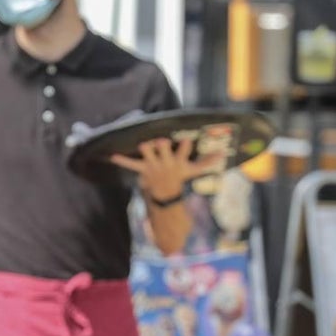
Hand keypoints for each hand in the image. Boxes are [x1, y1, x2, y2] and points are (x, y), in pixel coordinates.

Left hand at [109, 137, 225, 201]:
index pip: (183, 152)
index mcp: (178, 161)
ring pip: (147, 152)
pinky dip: (122, 160)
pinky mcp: (142, 169)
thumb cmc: (180, 178)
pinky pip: (131, 164)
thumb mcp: (194, 171)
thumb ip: (208, 161)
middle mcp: (165, 162)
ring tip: (145, 145)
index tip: (186, 140)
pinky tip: (111, 156)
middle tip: (162, 142)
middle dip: (162, 146)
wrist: (165, 196)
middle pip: (162, 149)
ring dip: (146, 149)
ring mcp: (152, 165)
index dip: (184, 147)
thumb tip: (224, 153)